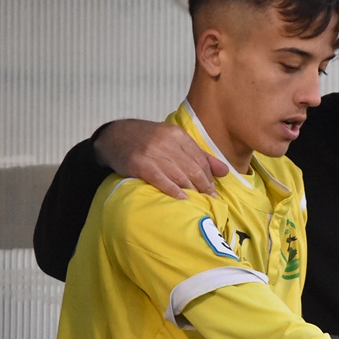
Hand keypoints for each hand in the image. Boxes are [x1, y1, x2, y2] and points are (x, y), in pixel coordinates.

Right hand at [94, 119, 227, 198]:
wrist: (114, 136)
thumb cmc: (147, 141)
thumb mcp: (173, 141)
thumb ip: (199, 155)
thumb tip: (225, 171)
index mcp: (177, 135)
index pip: (200, 159)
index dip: (209, 177)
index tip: (214, 191)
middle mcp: (167, 142)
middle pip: (192, 168)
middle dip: (204, 186)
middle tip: (211, 200)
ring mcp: (152, 152)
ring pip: (179, 175)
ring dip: (192, 191)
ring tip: (200, 203)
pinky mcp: (140, 163)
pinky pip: (161, 179)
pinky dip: (173, 190)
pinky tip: (182, 199)